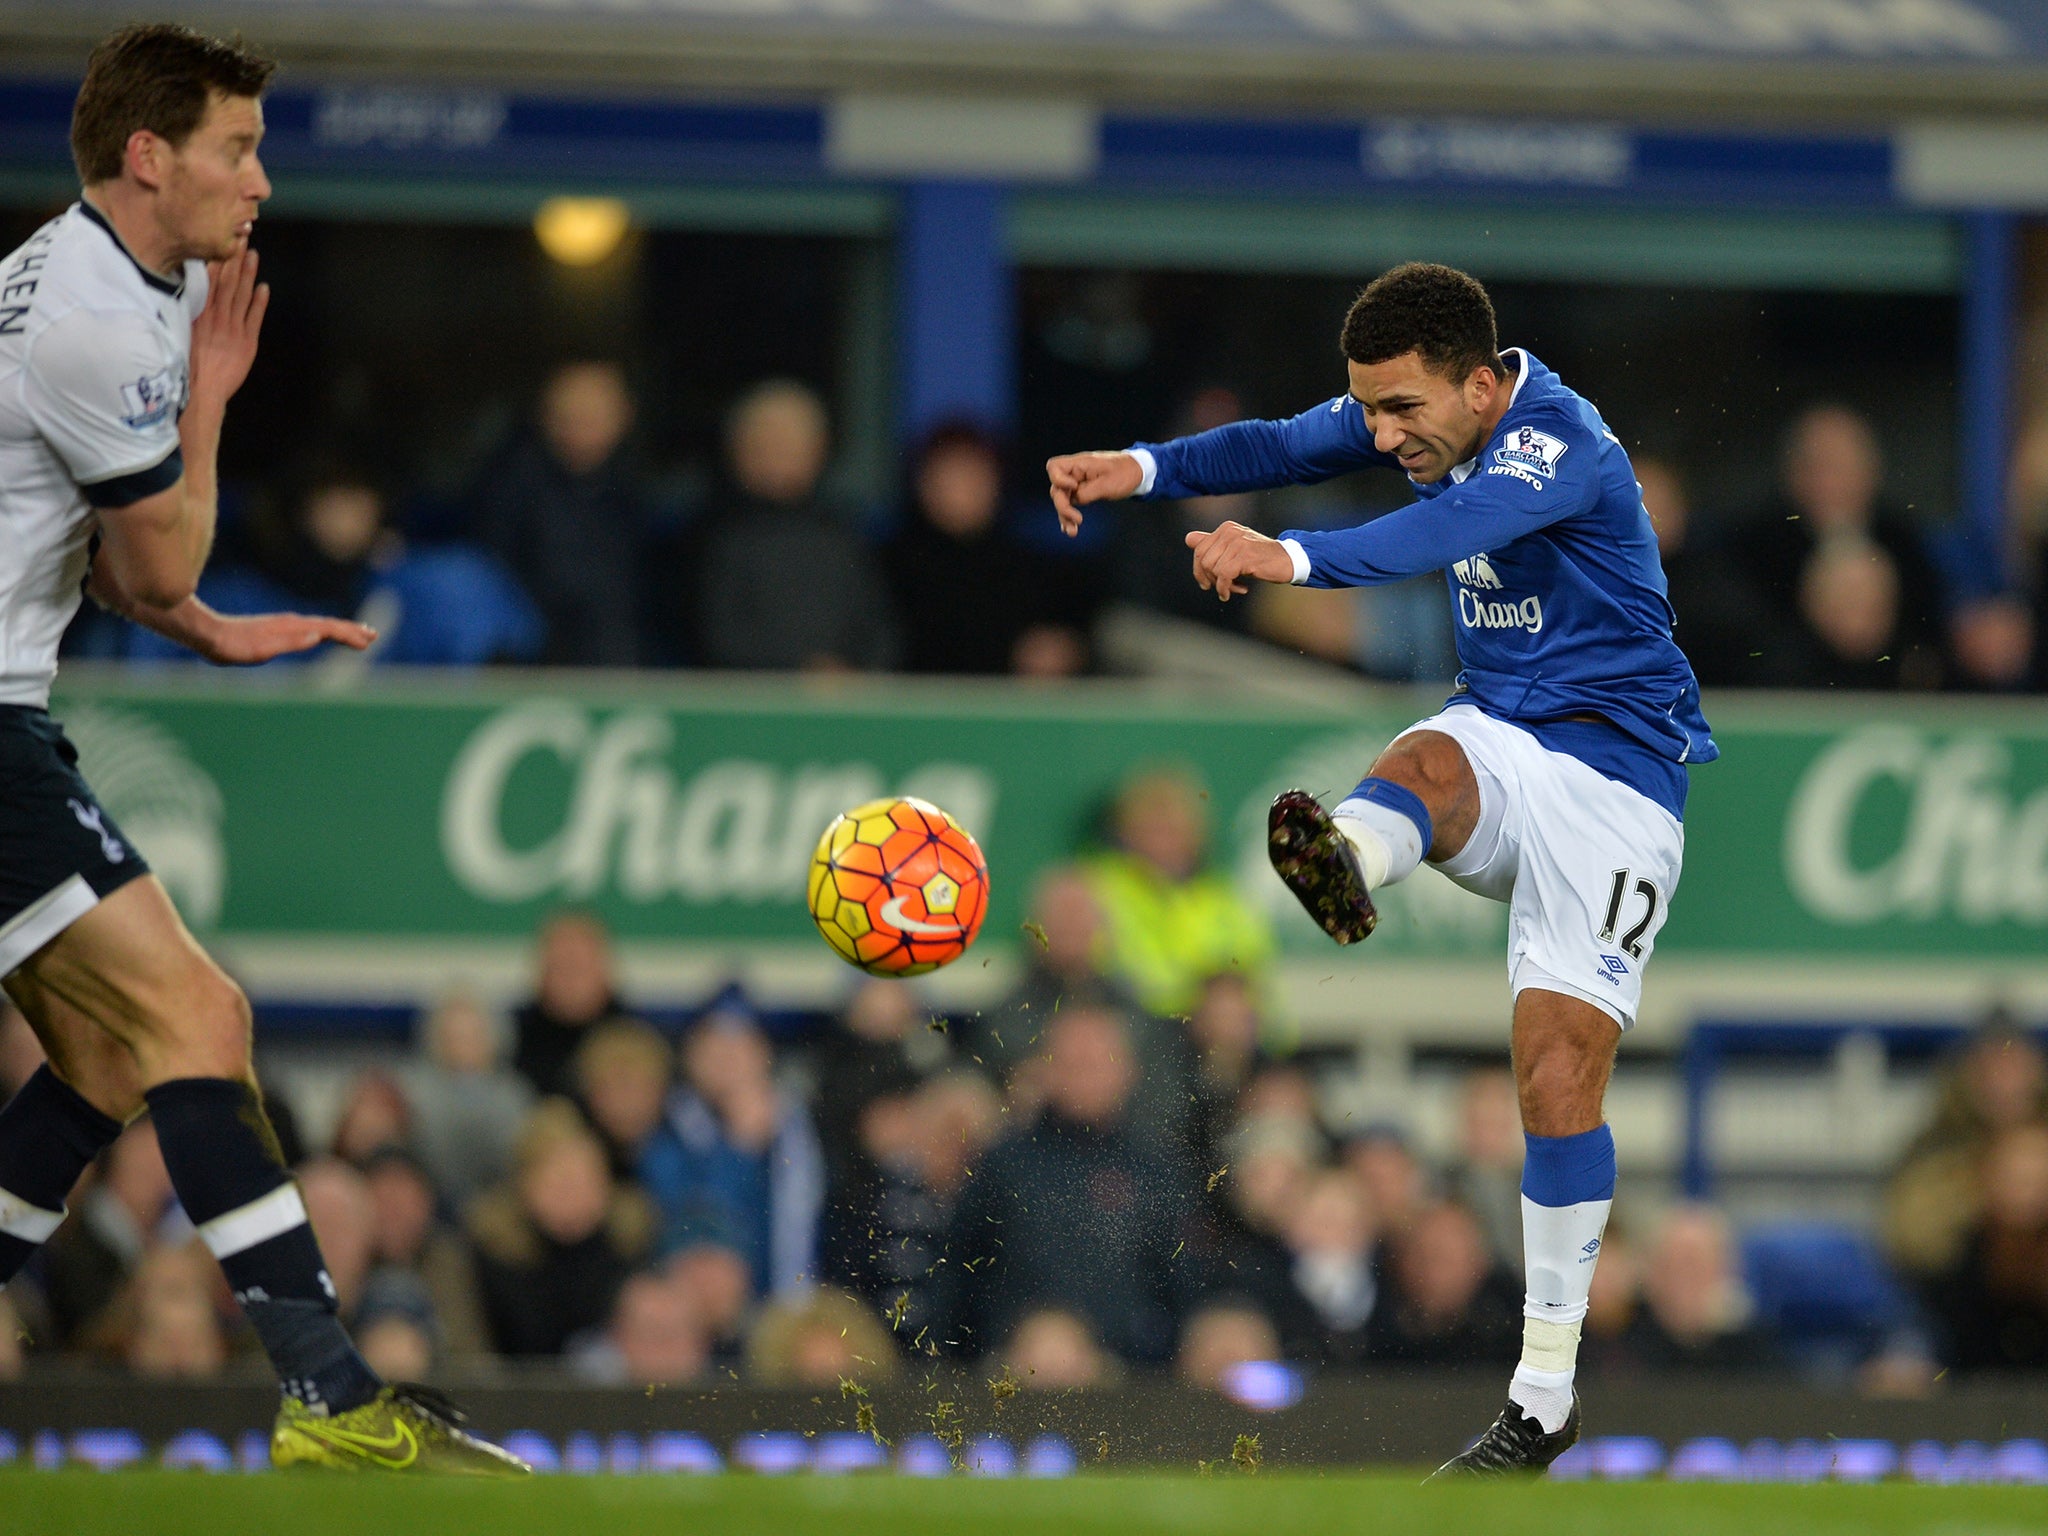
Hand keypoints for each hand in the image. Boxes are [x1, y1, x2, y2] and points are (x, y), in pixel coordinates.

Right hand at [189, 245, 268, 404]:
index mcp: (198, 313)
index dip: (218, 260)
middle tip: (241, 238)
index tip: (222, 242)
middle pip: (227, 282)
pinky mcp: (247, 342)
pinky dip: (260, 301)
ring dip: (248, 274)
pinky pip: (255, 317)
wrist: (201, 390)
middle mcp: (216, 317)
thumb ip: (187, 312)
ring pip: (241, 295)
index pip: (209, 281)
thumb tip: (186, 291)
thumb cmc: (187, 364)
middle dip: (234, 259)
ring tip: (253, 254)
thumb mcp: (181, 332)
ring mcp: (233, 328)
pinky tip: (264, 286)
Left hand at [198, 609, 375, 665]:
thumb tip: (318, 636)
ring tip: (357, 635)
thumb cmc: (232, 646)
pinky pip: (309, 629)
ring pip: (320, 626)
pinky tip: (324, 636)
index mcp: (292, 627)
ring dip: (340, 630)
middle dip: (351, 630)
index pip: (328, 629)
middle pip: (328, 625)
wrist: (207, 634)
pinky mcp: (278, 630)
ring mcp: (285, 625)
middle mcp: (291, 623)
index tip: (367, 641)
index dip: (349, 634)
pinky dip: (324, 632)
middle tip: (372, 636)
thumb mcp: (261, 649)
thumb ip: (289, 642)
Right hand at [1045, 450, 1142, 535]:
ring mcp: (1077, 483)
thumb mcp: (1108, 484)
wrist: (1137, 473)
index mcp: (1080, 464)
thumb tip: (1075, 501)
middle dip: (1063, 506)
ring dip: (1064, 516)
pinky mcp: (1082, 492)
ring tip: (1073, 532)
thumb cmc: (1124, 473)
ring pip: (1062, 500)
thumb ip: (1088, 492)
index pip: (1055, 467)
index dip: (1058, 480)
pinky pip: (1070, 504)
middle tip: (1078, 520)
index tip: (1074, 488)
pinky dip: (1068, 516)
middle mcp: (1075, 473)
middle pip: (1056, 489)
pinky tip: (1070, 529)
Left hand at [1184, 520, 1294, 601]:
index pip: (1197, 548)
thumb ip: (1212, 543)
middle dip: (1209, 578)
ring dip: (1222, 585)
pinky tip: (1239, 591)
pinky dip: (1226, 588)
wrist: (1288, 560)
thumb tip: (1189, 539)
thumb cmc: (1261, 557)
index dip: (1199, 569)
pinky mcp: (1244, 556)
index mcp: (1225, 528)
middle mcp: (1229, 532)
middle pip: (1202, 560)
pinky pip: (1224, 576)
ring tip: (1236, 588)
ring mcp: (1237, 543)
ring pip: (1213, 569)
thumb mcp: (1235, 548)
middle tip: (1222, 588)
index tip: (1208, 581)